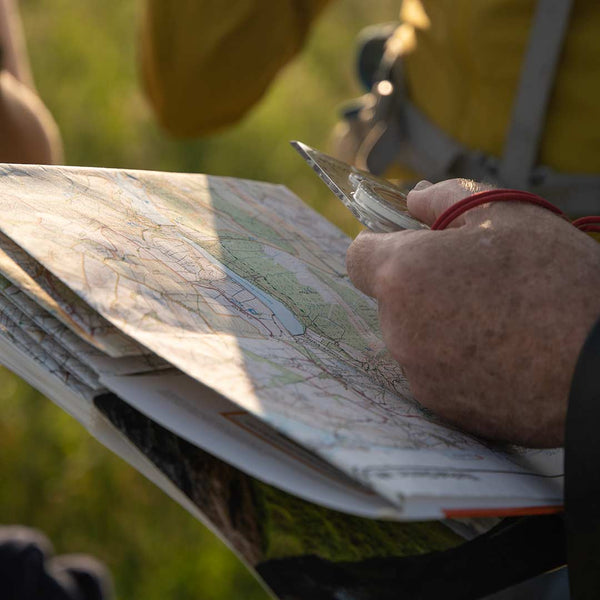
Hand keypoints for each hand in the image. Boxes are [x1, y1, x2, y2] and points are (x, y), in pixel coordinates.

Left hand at [346, 179, 599, 446]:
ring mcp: (417, 372)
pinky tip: (502, 353)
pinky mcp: (440, 406)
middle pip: (391, 297)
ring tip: (498, 319)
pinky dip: (456, 359)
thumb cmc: (556, 280)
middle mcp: (397, 329)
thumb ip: (446, 198)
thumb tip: (413, 198)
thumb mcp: (507, 214)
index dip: (383, 245)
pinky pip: (435, 370)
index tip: (412, 245)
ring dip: (440, 322)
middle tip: (476, 280)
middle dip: (421, 284)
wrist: (599, 365)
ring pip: (414, 334)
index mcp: (403, 275)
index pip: (359, 256)